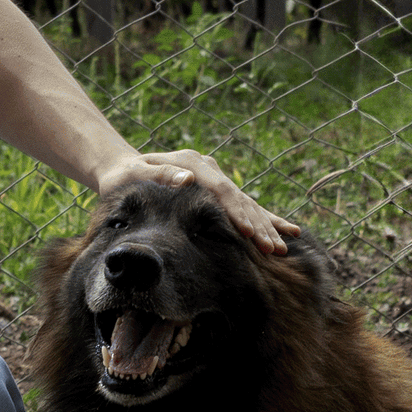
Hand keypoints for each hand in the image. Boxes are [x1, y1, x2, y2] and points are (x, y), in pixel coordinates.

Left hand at [90, 148, 300, 258]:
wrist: (124, 169)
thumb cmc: (125, 177)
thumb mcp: (135, 173)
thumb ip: (160, 174)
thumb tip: (186, 179)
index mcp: (192, 162)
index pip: (221, 189)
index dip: (236, 211)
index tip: (248, 232)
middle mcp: (208, 168)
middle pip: (239, 198)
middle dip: (259, 225)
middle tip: (273, 249)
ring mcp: (215, 178)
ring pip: (246, 204)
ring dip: (266, 226)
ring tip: (283, 247)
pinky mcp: (217, 190)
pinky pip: (244, 206)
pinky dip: (264, 219)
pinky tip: (287, 230)